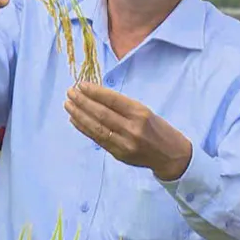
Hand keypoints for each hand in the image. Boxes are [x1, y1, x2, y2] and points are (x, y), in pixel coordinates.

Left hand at [64, 82, 191, 180]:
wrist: (170, 155)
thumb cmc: (157, 129)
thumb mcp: (145, 112)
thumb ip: (123, 107)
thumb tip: (96, 96)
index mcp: (140, 113)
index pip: (112, 100)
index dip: (95, 92)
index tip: (81, 84)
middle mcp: (132, 128)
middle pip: (101, 113)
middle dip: (83, 101)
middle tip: (70, 92)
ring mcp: (124, 143)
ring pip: (96, 127)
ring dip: (79, 115)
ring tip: (68, 105)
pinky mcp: (118, 154)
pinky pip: (97, 139)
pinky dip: (84, 128)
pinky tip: (75, 120)